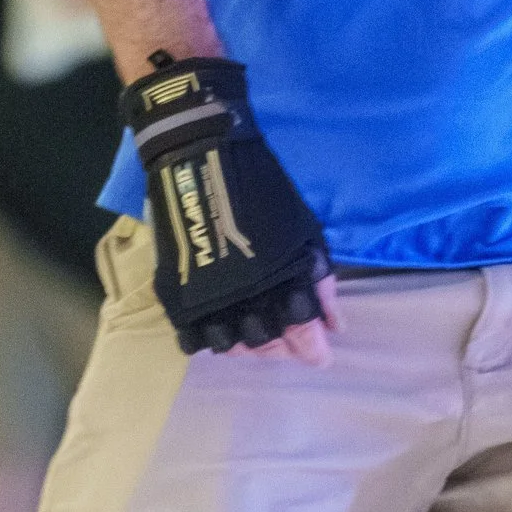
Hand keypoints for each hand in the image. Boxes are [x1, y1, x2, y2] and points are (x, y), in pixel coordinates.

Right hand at [120, 53, 333, 356]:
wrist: (200, 154)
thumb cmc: (262, 187)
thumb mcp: (304, 228)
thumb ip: (320, 279)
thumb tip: (335, 323)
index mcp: (280, 279)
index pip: (301, 331)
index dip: (312, 348)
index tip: (320, 357)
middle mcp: (244, 297)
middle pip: (266, 343)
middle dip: (282, 348)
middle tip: (288, 342)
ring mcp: (207, 298)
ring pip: (230, 344)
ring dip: (247, 346)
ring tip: (254, 335)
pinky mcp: (176, 293)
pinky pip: (193, 336)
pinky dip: (208, 340)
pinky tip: (219, 331)